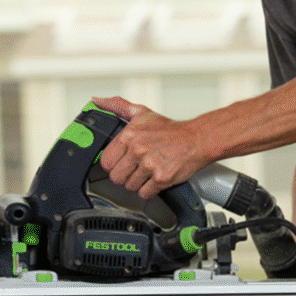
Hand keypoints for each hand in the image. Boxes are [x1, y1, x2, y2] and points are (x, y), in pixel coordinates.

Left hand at [92, 95, 206, 199]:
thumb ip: (117, 106)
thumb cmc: (170, 129)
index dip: (114, 163)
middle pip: (116, 177)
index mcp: (129, 135)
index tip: (122, 160)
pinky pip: (145, 193)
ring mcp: (150, 165)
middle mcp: (138, 150)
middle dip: (126, 174)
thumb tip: (97, 101)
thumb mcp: (142, 113)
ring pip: (130, 186)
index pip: (106, 161)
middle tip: (137, 167)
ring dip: (138, 182)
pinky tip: (156, 178)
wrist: (198, 138)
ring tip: (149, 171)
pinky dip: (150, 189)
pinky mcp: (161, 178)